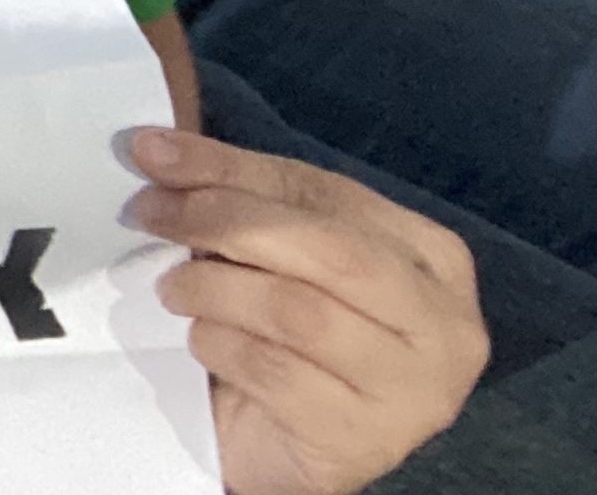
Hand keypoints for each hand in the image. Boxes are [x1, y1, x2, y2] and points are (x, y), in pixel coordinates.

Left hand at [129, 128, 479, 494]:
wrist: (283, 447)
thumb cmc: (286, 337)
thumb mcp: (273, 255)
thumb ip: (236, 198)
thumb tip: (155, 149)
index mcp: (434, 258)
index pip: (328, 192)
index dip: (235, 168)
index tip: (153, 153)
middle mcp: (446, 324)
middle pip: (328, 248)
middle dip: (225, 219)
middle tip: (150, 213)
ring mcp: (416, 389)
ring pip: (301, 312)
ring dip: (215, 287)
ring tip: (174, 288)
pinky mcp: (366, 440)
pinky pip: (276, 373)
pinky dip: (221, 345)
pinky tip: (202, 341)